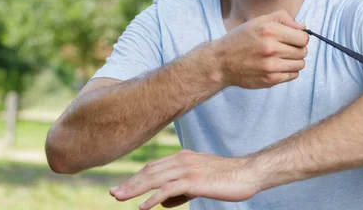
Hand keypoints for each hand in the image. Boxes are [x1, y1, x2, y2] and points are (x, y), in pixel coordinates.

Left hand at [109, 150, 259, 208]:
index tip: (121, 187)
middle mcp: (182, 160)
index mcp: (182, 158)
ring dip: (135, 189)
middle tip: (113, 193)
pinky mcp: (195, 180)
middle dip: (130, 183)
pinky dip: (153, 197)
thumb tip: (160, 201)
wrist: (249, 173)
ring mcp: (188, 169)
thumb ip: (180, 190)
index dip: (136, 177)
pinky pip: (169, 189)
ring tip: (120, 198)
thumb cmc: (226, 178)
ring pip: (155, 179)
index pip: (153, 167)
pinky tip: (143, 206)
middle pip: (150, 172)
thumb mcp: (199, 182)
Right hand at [212, 9, 308, 88]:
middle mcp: (271, 48)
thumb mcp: (258, 21)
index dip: (301, 37)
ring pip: (300, 64)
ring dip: (294, 61)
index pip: (303, 37)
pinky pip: (293, 75)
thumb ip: (282, 17)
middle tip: (286, 48)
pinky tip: (278, 66)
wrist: (221, 62)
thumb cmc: (240, 39)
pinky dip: (289, 71)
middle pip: (303, 51)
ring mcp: (271, 66)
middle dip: (298, 49)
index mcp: (270, 31)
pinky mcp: (270, 80)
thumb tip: (302, 27)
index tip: (293, 38)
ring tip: (282, 57)